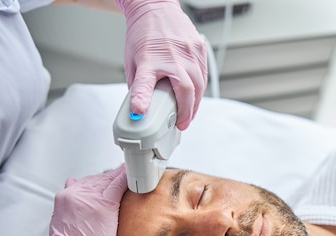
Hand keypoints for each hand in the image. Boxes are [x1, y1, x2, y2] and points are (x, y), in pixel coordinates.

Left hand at [116, 0, 207, 129]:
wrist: (156, 7)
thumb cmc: (143, 33)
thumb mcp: (132, 59)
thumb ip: (138, 85)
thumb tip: (141, 108)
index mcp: (149, 58)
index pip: (144, 82)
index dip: (142, 99)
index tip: (140, 113)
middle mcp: (171, 55)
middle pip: (185, 90)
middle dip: (186, 112)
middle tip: (181, 124)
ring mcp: (188, 52)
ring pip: (199, 86)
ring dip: (195, 104)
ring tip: (188, 115)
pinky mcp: (199, 49)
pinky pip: (203, 75)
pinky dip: (199, 90)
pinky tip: (194, 97)